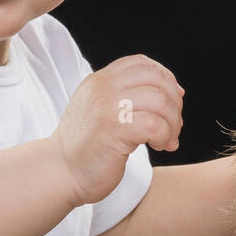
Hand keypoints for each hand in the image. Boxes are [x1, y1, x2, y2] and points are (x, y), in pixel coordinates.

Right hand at [52, 55, 183, 207]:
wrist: (60, 172)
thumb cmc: (87, 147)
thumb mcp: (101, 109)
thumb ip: (127, 95)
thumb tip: (176, 90)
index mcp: (99, 80)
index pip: (143, 63)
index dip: (166, 80)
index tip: (172, 102)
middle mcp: (103, 87)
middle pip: (158, 79)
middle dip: (175, 103)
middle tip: (174, 126)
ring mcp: (108, 107)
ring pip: (161, 101)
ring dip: (173, 123)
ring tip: (167, 139)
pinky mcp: (115, 130)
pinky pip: (156, 125)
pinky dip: (165, 137)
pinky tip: (159, 146)